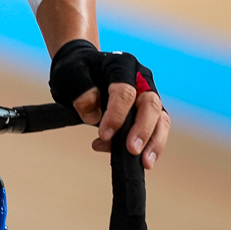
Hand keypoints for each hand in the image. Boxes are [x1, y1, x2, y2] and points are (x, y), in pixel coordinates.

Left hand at [49, 38, 169, 168]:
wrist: (82, 72)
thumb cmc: (77, 72)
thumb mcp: (70, 75)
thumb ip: (81, 91)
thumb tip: (94, 116)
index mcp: (122, 66)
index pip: (125, 91)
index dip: (116, 114)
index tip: (104, 134)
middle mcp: (141, 80)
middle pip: (150, 104)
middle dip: (143, 129)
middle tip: (132, 150)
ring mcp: (147, 97)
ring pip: (160, 119)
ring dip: (154, 142)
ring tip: (145, 163)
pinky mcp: (148, 114)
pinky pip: (155, 130)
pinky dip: (149, 146)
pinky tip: (136, 161)